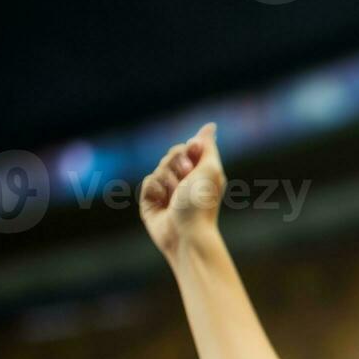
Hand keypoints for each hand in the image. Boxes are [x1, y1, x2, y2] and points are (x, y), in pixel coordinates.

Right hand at [140, 122, 225, 258]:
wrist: (187, 233)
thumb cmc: (202, 203)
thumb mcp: (211, 169)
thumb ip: (208, 146)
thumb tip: (210, 125)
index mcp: (202, 174)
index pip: (188, 148)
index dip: (188, 148)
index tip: (194, 150)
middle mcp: (186, 183)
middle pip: (171, 155)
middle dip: (176, 162)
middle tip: (185, 178)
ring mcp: (169, 193)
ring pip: (158, 168)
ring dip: (166, 177)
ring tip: (175, 195)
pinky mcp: (152, 202)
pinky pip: (148, 182)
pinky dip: (155, 189)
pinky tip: (163, 202)